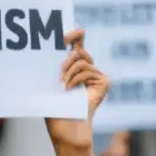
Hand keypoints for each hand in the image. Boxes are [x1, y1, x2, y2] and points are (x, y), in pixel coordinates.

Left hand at [44, 28, 108, 150]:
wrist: (64, 126)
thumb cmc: (54, 107)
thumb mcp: (51, 80)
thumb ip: (58, 62)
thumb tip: (57, 49)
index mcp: (74, 69)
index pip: (76, 46)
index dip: (75, 36)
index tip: (74, 29)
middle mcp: (87, 70)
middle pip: (78, 51)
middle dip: (65, 59)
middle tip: (58, 74)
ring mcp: (96, 76)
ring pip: (81, 59)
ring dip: (68, 72)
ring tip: (62, 86)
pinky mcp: (104, 82)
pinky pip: (87, 69)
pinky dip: (75, 79)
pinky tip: (69, 90)